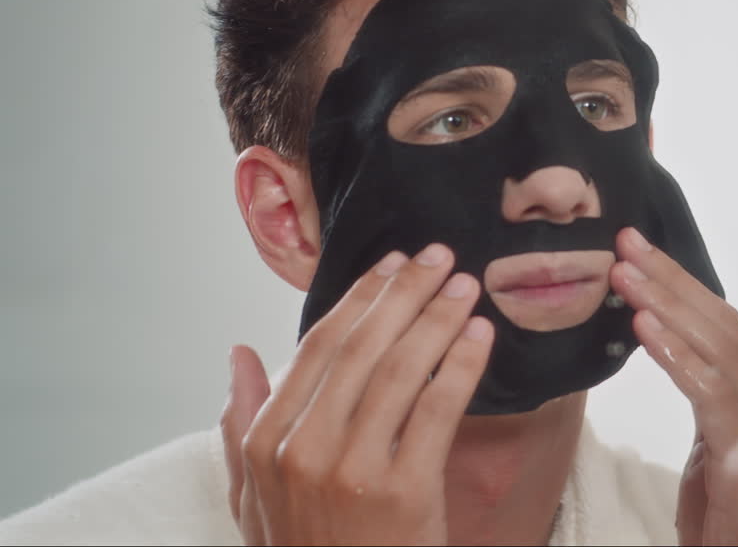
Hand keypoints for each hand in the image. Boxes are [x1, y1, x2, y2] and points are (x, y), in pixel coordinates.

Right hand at [219, 245, 493, 544]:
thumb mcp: (253, 499)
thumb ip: (241, 426)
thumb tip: (237, 354)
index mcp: (267, 442)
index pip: (316, 349)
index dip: (359, 300)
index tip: (392, 266)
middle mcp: (302, 450)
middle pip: (361, 349)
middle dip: (405, 294)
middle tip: (441, 257)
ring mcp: (350, 471)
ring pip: (399, 371)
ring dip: (437, 319)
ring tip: (466, 287)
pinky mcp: (402, 492)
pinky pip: (437, 410)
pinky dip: (461, 365)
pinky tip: (481, 335)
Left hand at [610, 227, 737, 545]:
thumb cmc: (723, 517)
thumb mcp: (709, 441)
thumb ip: (702, 389)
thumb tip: (668, 339)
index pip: (723, 321)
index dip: (682, 279)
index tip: (641, 247)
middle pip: (723, 323)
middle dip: (670, 279)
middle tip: (626, 243)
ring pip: (719, 349)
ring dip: (665, 307)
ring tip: (624, 277)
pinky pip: (709, 396)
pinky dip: (675, 358)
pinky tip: (644, 331)